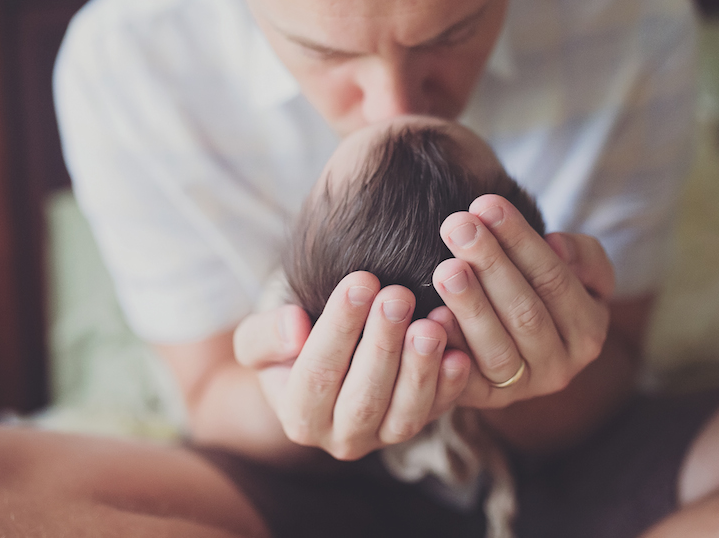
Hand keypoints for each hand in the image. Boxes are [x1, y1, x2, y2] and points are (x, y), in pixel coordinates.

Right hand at [233, 273, 470, 459]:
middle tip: (398, 296)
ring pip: (406, 414)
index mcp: (299, 417)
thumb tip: (295, 329)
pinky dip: (451, 384)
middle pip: (364, 397)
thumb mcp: (259, 336)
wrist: (324, 358)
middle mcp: (342, 437)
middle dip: (383, 345)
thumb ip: (264, 335)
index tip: (360, 281)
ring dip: (421, 369)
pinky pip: (440, 411)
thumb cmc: (292, 339)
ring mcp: (385, 437)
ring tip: (432, 324)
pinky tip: (459, 349)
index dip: (339, 328)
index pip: (317, 373)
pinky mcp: (421, 425)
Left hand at [429, 194, 612, 408]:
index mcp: (587, 331)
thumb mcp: (573, 265)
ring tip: (445, 268)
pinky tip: (431, 318)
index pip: (556, 281)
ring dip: (470, 307)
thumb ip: (581, 254)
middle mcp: (560, 368)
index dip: (521, 241)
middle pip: (525, 313)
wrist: (508, 328)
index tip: (487, 204)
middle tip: (458, 226)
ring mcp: (520, 389)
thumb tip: (559, 246)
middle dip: (491, 266)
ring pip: (496, 349)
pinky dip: (450, 349)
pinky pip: (465, 380)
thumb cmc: (538, 282)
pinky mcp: (482, 401)